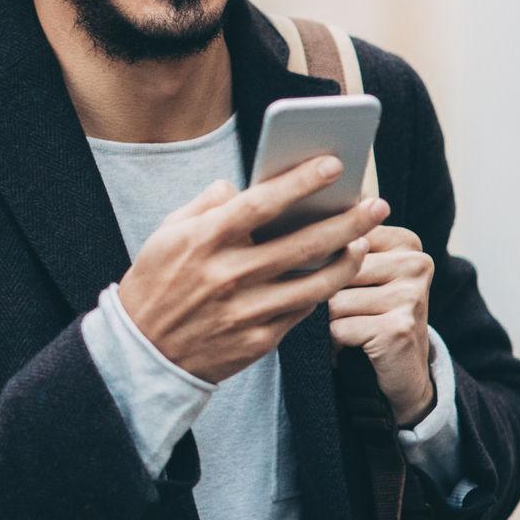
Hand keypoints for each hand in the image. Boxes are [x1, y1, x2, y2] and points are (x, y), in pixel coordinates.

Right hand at [117, 156, 389, 385]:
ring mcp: (246, 311)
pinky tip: (335, 274)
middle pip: (303, 243)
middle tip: (376, 205)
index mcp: (204, 240)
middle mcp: (228, 275)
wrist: (143, 355)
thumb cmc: (156, 285)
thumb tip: (238, 186)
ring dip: (347, 259)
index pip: (261, 203)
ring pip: (314, 282)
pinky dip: (322, 290)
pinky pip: (302, 311)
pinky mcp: (258, 340)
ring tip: (364, 240)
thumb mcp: (165, 235)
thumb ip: (204, 206)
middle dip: (347, 220)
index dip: (301, 182)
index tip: (334, 164)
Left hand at [326, 225, 435, 426]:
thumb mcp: (362, 275)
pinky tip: (348, 345)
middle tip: (341, 312)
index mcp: (405, 242)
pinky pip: (339, 328)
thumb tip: (298, 235)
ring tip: (346, 327)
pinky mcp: (399, 328)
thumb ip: (341, 248)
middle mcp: (415, 264)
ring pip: (334, 300)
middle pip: (336, 268)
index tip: (335, 282)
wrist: (404, 374)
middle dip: (325, 295)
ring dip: (328, 321)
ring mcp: (410, 296)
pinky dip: (333, 341)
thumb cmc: (373, 316)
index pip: (340, 237)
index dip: (323, 263)